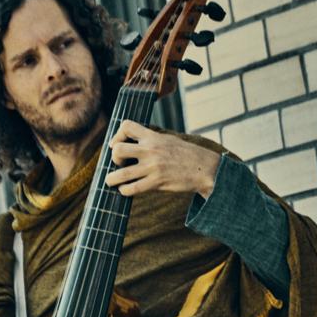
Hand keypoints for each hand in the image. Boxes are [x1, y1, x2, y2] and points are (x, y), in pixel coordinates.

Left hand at [105, 120, 220, 198]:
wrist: (205, 168)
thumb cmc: (186, 154)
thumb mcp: (168, 139)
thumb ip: (151, 139)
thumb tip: (134, 141)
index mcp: (153, 136)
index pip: (126, 126)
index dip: (117, 135)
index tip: (118, 144)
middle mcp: (151, 150)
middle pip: (118, 150)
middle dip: (113, 158)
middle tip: (120, 164)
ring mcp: (153, 167)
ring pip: (121, 174)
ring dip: (111, 179)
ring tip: (111, 181)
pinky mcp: (157, 182)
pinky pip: (132, 189)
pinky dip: (124, 190)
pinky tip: (126, 190)